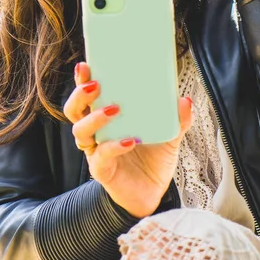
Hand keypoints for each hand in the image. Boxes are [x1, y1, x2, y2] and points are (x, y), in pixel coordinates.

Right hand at [63, 62, 192, 217]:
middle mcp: (96, 134)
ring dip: (95, 118)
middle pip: (74, 111)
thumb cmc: (153, 161)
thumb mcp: (169, 137)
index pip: (87, 97)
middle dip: (80, 96)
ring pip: (80, 132)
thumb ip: (178, 120)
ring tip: (114, 110)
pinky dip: (114, 146)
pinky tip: (130, 140)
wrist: (153, 194)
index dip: (82, 81)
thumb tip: (185, 100)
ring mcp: (96, 152)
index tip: (86, 65)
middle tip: (96, 85)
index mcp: (106, 120)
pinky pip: (101, 156)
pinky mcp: (101, 170)